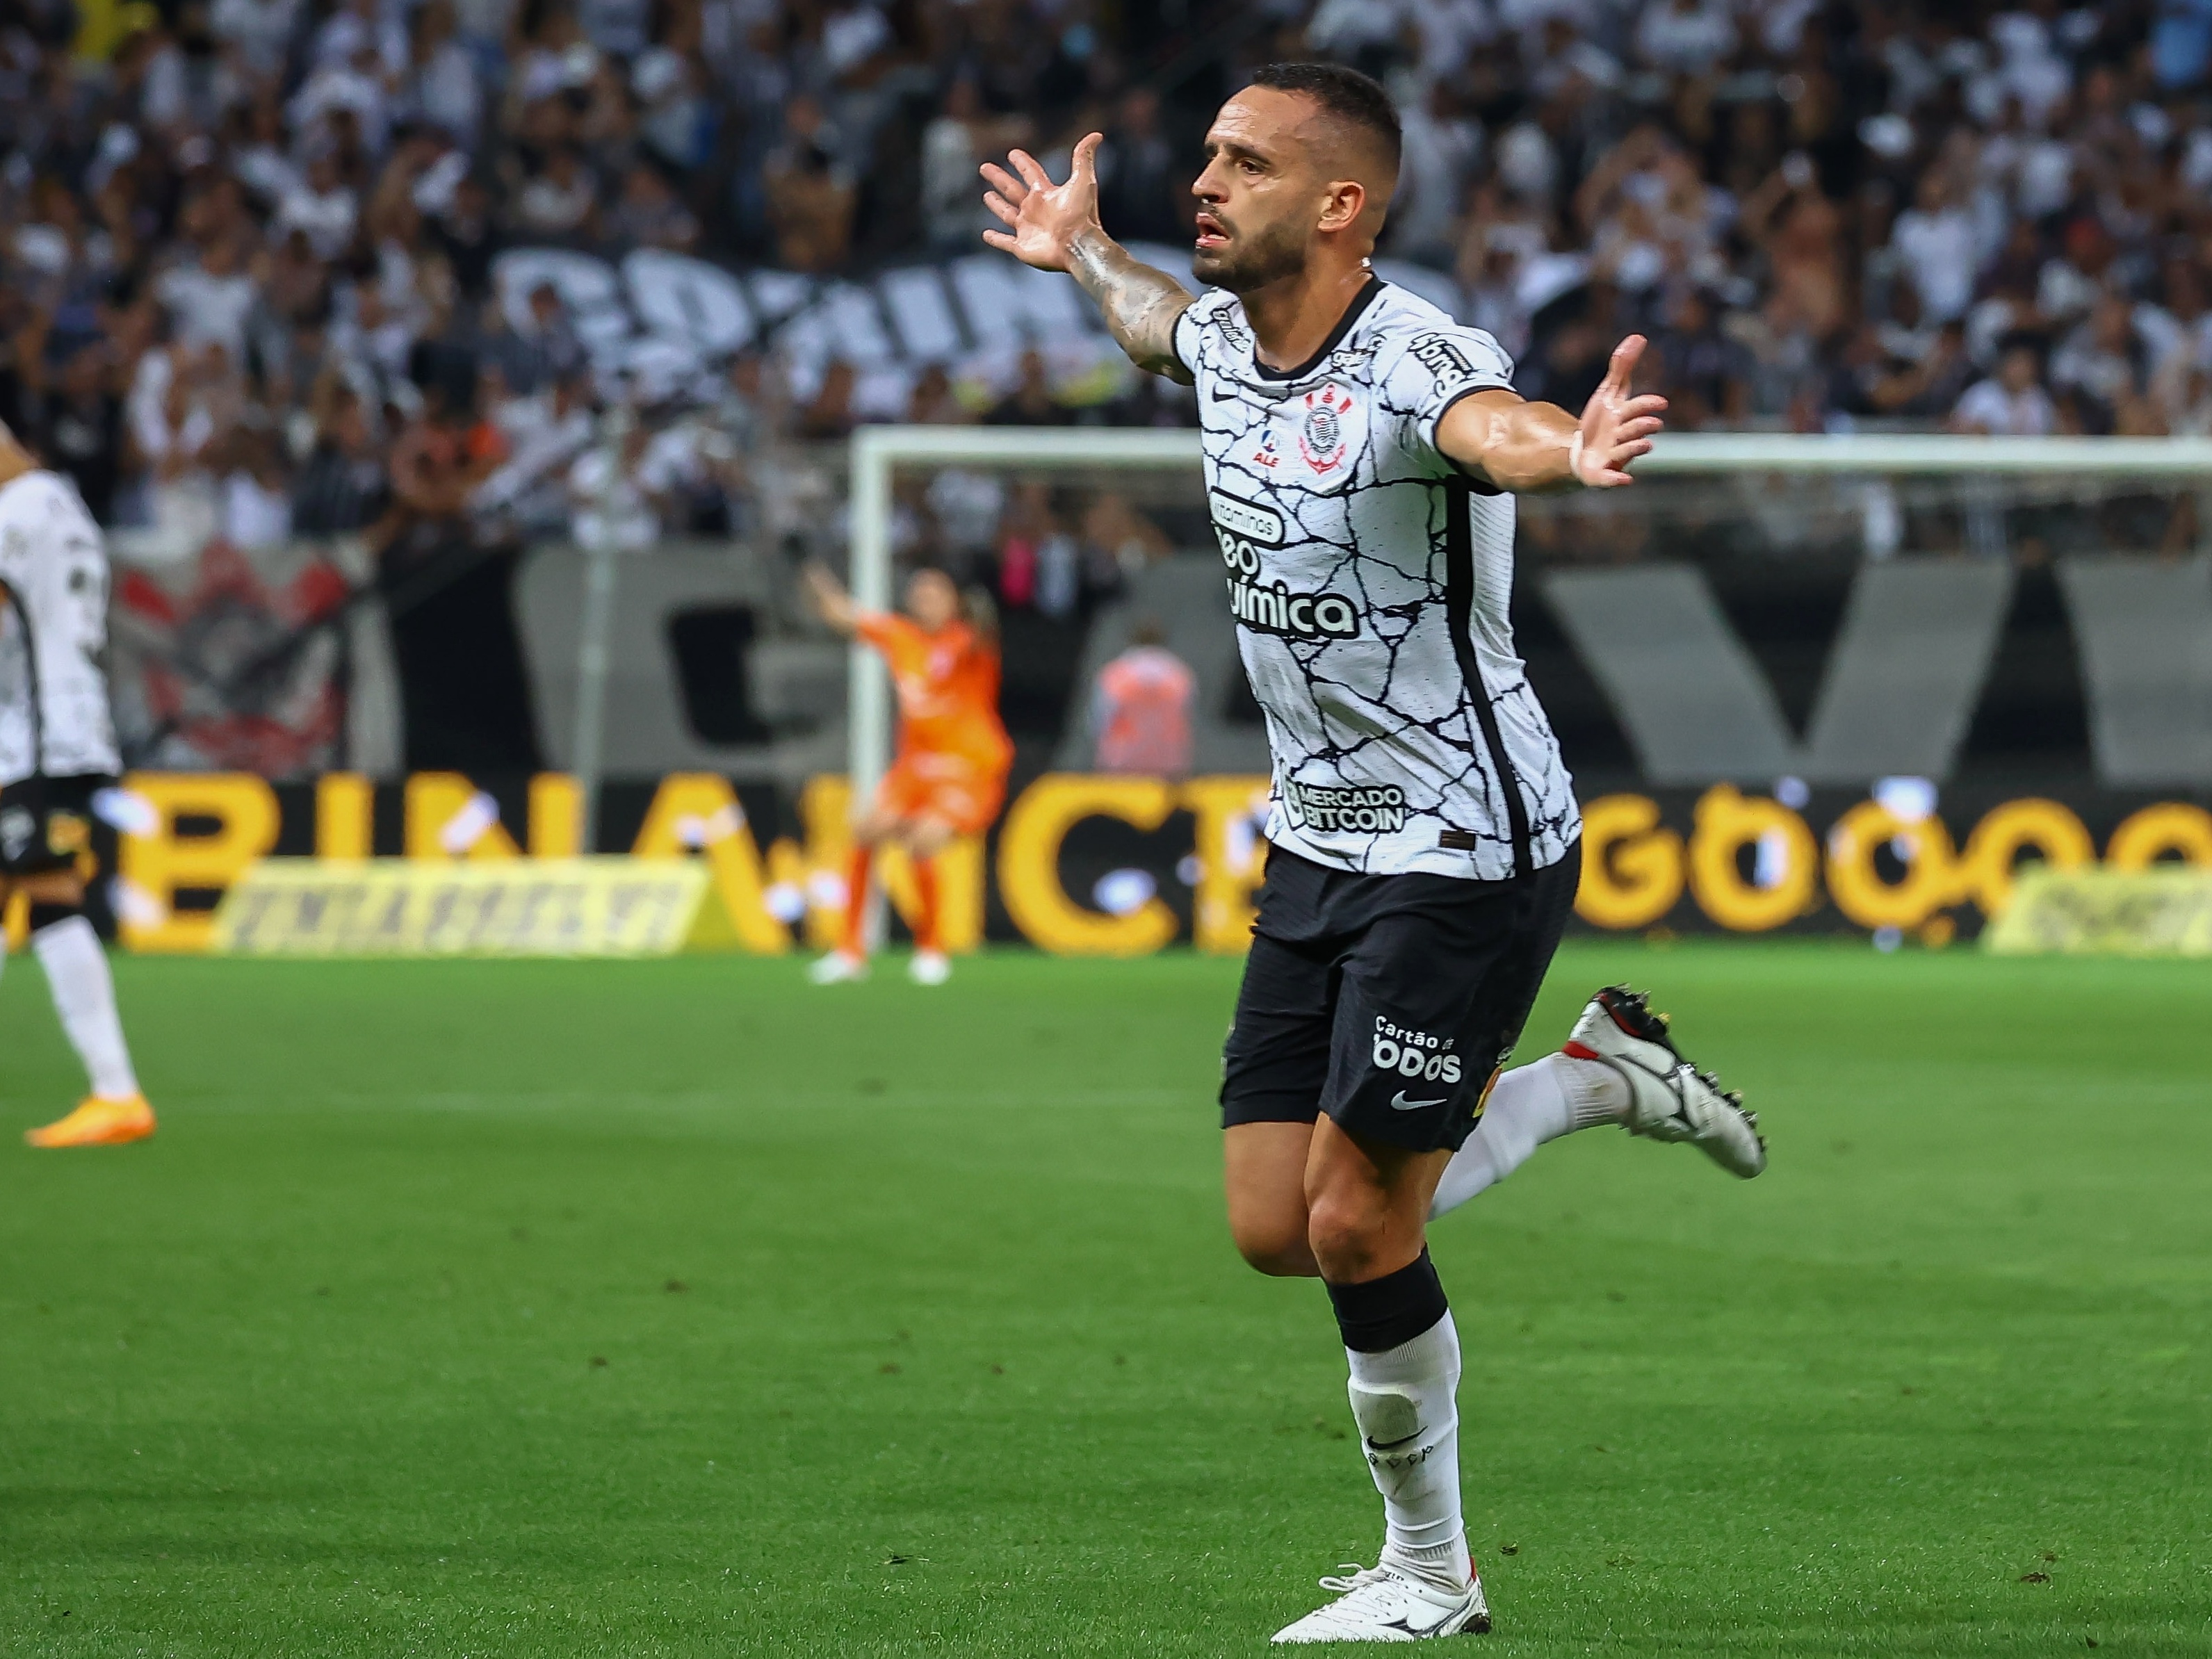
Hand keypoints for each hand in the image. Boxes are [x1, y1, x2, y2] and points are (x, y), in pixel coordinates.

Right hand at [982, 133, 1103, 272]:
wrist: (1079, 245)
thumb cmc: (1083, 215)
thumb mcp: (1083, 180)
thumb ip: (1083, 157)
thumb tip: (1096, 135)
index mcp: (1046, 194)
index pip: (1031, 173)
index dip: (1022, 162)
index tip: (1012, 153)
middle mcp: (1035, 210)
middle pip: (1012, 189)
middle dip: (999, 178)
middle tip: (985, 167)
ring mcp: (1028, 229)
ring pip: (1007, 214)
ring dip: (997, 205)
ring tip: (986, 196)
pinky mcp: (1022, 247)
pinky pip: (1004, 242)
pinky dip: (995, 239)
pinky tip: (986, 234)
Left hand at [1574, 335, 1667, 487]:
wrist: (1582, 452)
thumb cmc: (1601, 422)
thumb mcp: (1609, 393)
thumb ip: (1622, 367)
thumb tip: (1638, 336)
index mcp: (1626, 416)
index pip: (1639, 408)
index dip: (1648, 405)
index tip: (1660, 403)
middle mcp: (1624, 437)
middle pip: (1635, 429)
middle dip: (1643, 425)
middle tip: (1653, 422)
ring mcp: (1615, 456)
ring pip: (1626, 451)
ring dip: (1636, 447)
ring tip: (1646, 444)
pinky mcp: (1603, 474)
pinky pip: (1611, 479)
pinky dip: (1617, 480)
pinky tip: (1626, 480)